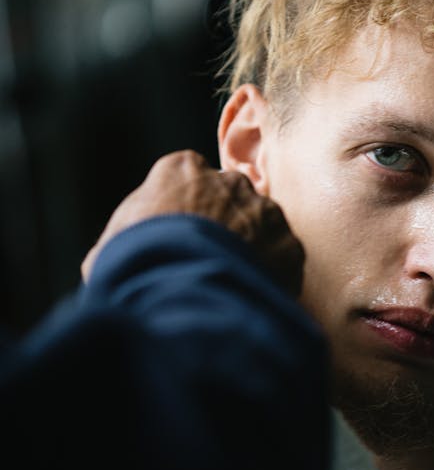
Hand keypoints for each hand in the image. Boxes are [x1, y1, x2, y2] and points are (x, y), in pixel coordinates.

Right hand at [81, 150, 304, 295]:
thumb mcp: (107, 251)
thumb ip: (121, 239)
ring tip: (231, 283)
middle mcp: (228, 181)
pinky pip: (284, 256)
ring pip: (261, 223)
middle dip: (224, 220)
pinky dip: (273, 274)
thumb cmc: (134, 270)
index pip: (188, 175)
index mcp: (180, 170)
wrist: (182, 298)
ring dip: (252, 246)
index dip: (186, 205)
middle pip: (230, 196)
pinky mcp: (289, 244)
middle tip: (209, 258)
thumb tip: (112, 259)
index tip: (182, 231)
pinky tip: (253, 296)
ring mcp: (263, 211)